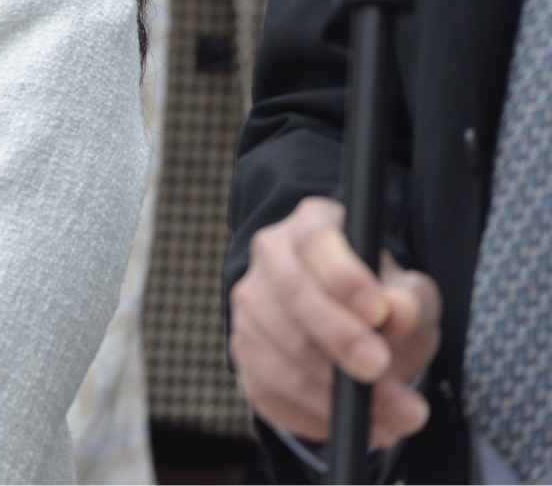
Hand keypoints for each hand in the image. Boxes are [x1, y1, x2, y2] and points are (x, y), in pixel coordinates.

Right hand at [230, 197, 440, 447]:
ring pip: (281, 351)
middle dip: (338, 337)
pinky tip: (360, 424)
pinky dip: (319, 415)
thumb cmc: (380, 302)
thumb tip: (397, 312)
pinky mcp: (243, 355)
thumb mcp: (409, 294)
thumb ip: (410, 300)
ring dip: (336, 391)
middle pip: (291, 295)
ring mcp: (248, 309)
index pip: (314, 241)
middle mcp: (268, 261)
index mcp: (309, 230)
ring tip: (394, 415)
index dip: (344, 276)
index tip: (379, 312)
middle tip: (380, 368)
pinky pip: (273, 390)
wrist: (348, 327)